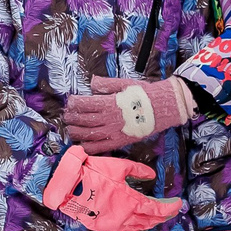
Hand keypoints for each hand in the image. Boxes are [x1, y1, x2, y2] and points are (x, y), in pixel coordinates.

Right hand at [41, 145, 186, 230]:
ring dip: (150, 223)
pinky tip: (138, 228)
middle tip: (169, 210)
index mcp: (132, 201)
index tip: (178, 203)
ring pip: (139, 228)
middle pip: (151, 220)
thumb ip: (138, 171)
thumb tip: (151, 175)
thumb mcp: (119, 167)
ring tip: (156, 218)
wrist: (68, 186)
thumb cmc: (93, 173)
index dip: (170, 207)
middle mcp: (126, 216)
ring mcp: (115, 224)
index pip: (158, 208)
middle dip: (162, 215)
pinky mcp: (104, 227)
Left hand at [64, 76, 194, 148]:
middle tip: (67, 115)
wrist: (163, 108)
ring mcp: (114, 132)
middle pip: (83, 120)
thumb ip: (106, 84)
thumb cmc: (144, 94)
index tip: (70, 102)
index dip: (73, 103)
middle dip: (71, 118)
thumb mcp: (124, 83)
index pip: (84, 104)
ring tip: (71, 129)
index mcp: (109, 103)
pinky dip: (89, 146)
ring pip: (88, 134)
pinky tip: (82, 143)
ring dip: (76, 132)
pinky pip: (100, 147)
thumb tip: (91, 83)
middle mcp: (109, 118)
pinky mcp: (119, 142)